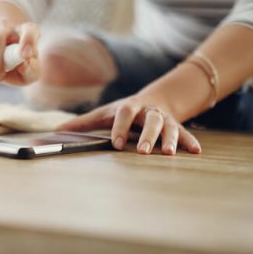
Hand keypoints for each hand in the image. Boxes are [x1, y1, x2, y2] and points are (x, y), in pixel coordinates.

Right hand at [0, 18, 39, 86]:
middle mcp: (4, 24)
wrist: (2, 57)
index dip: (27, 42)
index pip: (29, 31)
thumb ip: (32, 70)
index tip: (26, 55)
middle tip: (0, 76)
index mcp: (27, 30)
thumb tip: (22, 65)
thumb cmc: (20, 65)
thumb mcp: (31, 71)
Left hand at [57, 95, 201, 154]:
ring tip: (167, 153)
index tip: (117, 144)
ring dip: (169, 139)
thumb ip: (83, 123)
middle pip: (150, 121)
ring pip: (169, 127)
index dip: (120, 129)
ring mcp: (164, 119)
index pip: (124, 115)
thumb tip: (56, 131)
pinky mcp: (176, 126)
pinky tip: (195, 151)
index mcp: (129, 108)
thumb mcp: (104, 114)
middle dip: (147, 136)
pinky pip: (184, 133)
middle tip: (142, 152)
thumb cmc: (123, 111)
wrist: (154, 100)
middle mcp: (148, 112)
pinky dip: (189, 141)